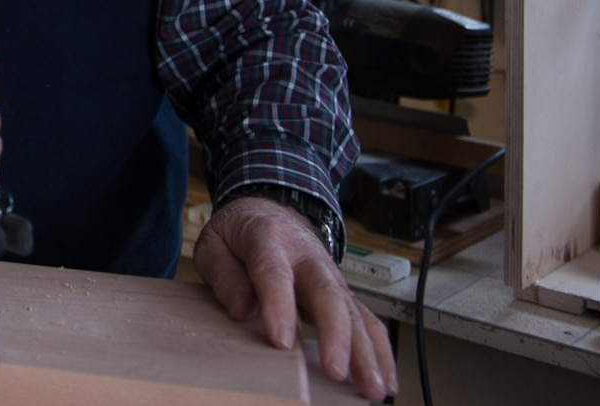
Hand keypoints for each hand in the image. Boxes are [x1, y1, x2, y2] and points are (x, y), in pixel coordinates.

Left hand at [194, 197, 395, 401]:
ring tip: (373, 387)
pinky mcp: (342, 292)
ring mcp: (330, 274)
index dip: (279, 305)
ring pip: (353, 311)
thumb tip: (241, 310)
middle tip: (336, 370)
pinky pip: (366, 320)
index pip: (274, 272)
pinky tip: (385, 380)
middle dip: (336, 334)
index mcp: (268, 238)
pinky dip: (379, 352)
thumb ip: (224, 276)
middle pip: (327, 293)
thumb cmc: (238, 236)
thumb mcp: (214, 245)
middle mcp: (307, 256)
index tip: (281, 341)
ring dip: (366, 351)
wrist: (267, 211)